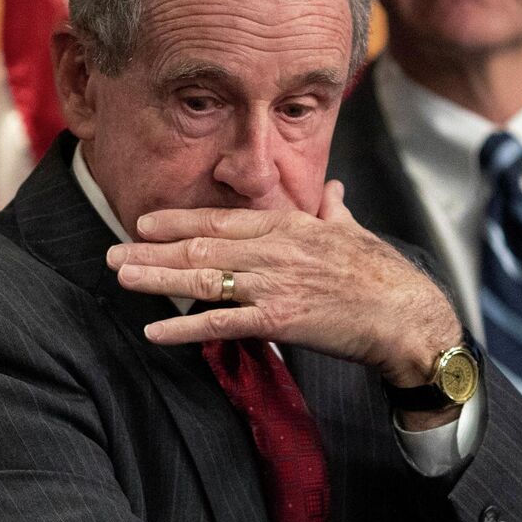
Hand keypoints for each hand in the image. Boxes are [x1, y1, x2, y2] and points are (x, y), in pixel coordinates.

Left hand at [106, 181, 460, 389]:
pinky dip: (184, 328)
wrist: (410, 316)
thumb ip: (334, 210)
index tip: (143, 222)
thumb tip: (334, 190)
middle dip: (151, 250)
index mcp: (287, 226)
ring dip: (156, 279)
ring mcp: (273, 285)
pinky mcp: (278, 321)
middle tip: (111, 252)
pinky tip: (154, 331)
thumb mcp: (353, 232)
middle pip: (199, 247)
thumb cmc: (384, 275)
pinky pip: (221, 324)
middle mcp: (273, 251)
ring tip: (121, 278)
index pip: (219, 219)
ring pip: (201, 279)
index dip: (176, 220)